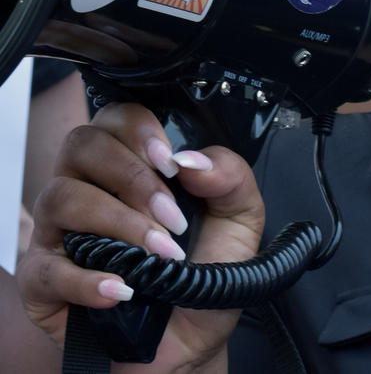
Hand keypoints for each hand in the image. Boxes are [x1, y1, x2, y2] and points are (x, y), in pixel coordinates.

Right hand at [17, 104, 263, 371]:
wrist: (192, 341)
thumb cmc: (206, 271)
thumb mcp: (239, 218)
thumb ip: (230, 176)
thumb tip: (193, 159)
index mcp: (128, 161)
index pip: (116, 117)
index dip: (139, 131)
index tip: (170, 162)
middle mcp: (86, 186)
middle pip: (82, 146)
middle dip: (131, 177)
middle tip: (172, 217)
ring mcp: (59, 232)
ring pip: (61, 197)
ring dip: (116, 222)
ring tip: (158, 254)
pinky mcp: (43, 282)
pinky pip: (45, 269)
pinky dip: (86, 279)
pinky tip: (122, 289)